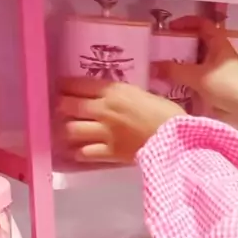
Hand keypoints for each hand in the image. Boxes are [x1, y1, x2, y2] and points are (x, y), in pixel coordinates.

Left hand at [57, 78, 183, 163]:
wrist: (178, 139)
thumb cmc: (166, 113)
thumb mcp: (142, 93)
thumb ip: (122, 94)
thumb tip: (110, 97)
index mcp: (113, 91)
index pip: (78, 84)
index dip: (64, 85)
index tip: (60, 86)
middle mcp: (104, 110)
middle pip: (68, 105)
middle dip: (60, 106)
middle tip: (59, 108)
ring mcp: (105, 133)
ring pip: (71, 129)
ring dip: (65, 129)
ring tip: (65, 130)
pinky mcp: (110, 153)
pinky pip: (84, 153)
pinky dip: (77, 152)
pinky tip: (76, 151)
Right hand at [156, 16, 237, 133]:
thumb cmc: (228, 88)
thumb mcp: (199, 77)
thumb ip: (175, 71)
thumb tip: (153, 67)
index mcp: (219, 43)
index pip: (202, 24)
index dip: (186, 22)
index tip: (169, 28)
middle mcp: (218, 54)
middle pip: (196, 43)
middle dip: (178, 45)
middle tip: (160, 50)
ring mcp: (216, 71)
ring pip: (195, 62)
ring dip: (180, 64)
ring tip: (161, 68)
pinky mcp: (215, 86)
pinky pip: (196, 78)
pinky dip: (184, 79)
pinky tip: (171, 84)